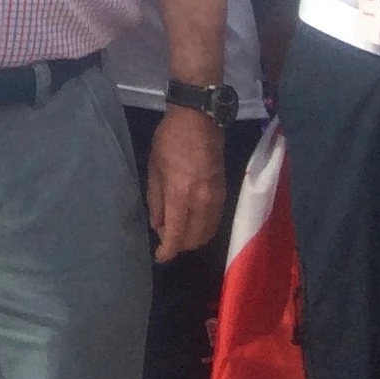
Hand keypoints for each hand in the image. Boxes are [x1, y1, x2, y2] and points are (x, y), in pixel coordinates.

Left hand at [147, 105, 225, 261]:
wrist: (200, 121)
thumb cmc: (170, 141)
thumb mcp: (154, 167)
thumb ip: (155, 199)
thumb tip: (157, 225)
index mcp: (180, 194)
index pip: (176, 233)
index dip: (168, 250)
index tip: (160, 257)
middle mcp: (202, 201)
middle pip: (194, 239)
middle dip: (179, 245)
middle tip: (165, 239)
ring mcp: (217, 199)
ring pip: (207, 233)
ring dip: (192, 239)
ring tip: (176, 231)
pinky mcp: (225, 194)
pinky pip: (215, 222)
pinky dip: (203, 229)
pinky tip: (192, 223)